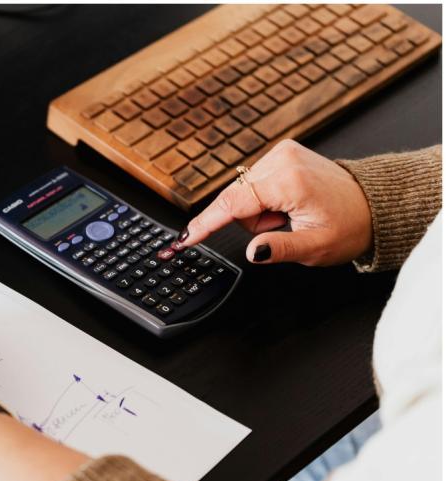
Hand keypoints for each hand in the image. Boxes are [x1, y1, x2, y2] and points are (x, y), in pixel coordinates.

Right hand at [177, 139, 372, 265]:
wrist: (372, 204)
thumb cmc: (350, 225)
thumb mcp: (316, 248)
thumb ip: (280, 250)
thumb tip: (253, 251)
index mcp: (290, 181)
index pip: (233, 204)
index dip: (206, 224)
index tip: (185, 238)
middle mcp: (282, 159)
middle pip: (236, 199)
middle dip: (252, 221)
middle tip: (284, 226)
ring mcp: (281, 152)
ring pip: (243, 193)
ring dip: (259, 211)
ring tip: (289, 215)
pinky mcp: (281, 153)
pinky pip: (253, 184)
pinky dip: (263, 199)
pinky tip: (287, 204)